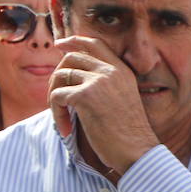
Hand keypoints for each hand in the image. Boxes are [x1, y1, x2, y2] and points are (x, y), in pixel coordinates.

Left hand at [49, 36, 158, 174]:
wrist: (137, 150)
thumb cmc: (128, 134)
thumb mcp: (121, 100)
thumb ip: (104, 85)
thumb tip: (73, 78)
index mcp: (122, 71)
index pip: (95, 44)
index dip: (74, 41)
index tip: (60, 44)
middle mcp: (111, 71)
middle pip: (71, 57)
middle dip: (57, 76)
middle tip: (56, 99)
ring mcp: (99, 81)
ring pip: (60, 75)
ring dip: (54, 98)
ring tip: (62, 118)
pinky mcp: (85, 96)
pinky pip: (57, 97)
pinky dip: (56, 114)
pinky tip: (66, 129)